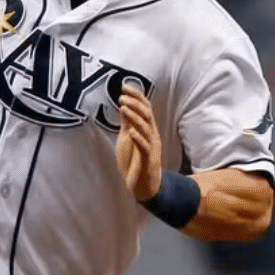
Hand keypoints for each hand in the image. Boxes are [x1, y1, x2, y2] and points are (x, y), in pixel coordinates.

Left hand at [113, 83, 161, 200]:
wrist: (143, 187)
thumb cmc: (134, 163)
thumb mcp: (127, 139)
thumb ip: (127, 124)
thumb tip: (123, 105)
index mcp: (147, 130)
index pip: (145, 108)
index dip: (136, 97)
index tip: (125, 87)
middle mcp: (151, 136)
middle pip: (147, 115)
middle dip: (135, 104)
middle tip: (122, 97)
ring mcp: (151, 148)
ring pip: (146, 128)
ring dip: (135, 117)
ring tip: (124, 108)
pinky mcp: (148, 160)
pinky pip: (145, 148)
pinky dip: (138, 139)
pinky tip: (131, 132)